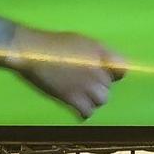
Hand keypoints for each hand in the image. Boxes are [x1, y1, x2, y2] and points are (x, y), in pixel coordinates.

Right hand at [9, 27, 126, 118]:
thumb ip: (97, 53)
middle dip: (99, 87)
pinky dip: (84, 112)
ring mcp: (85, 83)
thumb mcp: (80, 41)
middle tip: (84, 85)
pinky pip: (88, 111)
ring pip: (102, 100)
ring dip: (93, 100)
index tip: (104, 76)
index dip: (114, 74)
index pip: (122, 68)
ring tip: (81, 96)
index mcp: (99, 51)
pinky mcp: (72, 96)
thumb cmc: (52, 44)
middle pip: (109, 86)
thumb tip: (107, 67)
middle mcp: (96, 68)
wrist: (30, 51)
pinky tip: (77, 107)